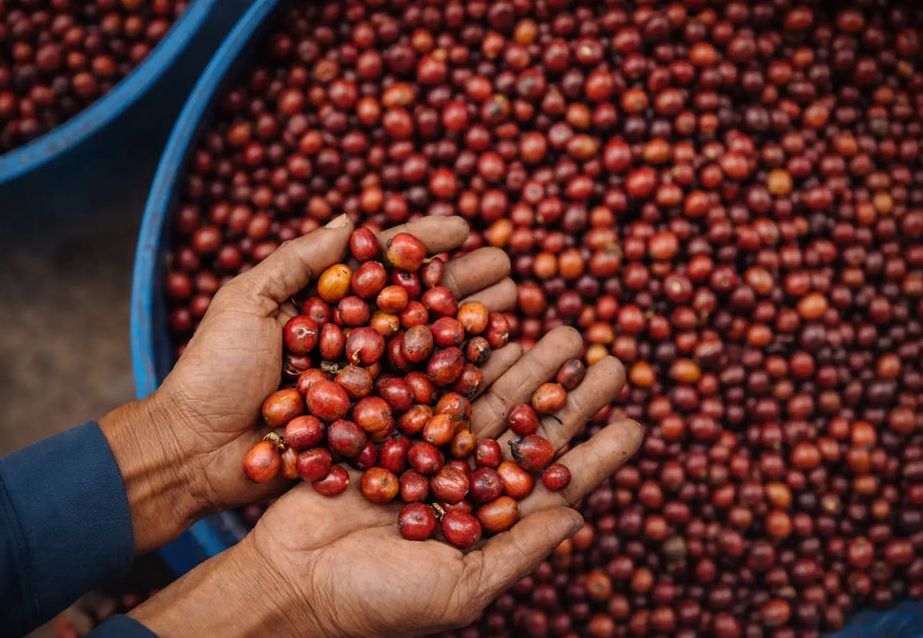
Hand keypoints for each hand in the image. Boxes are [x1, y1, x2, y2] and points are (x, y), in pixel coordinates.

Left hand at [99, 215, 516, 551]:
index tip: (464, 225)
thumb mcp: (246, 301)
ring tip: (514, 305)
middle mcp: (354, 338)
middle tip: (506, 266)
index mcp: (326, 302)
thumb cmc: (212, 371)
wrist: (195, 451)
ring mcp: (367, 381)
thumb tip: (351, 220)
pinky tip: (496, 363)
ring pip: (430, 348)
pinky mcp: (373, 424)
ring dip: (473, 325)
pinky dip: (461, 380)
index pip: (384, 264)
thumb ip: (297, 260)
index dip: (423, 242)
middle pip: (418, 304)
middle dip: (464, 282)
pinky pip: (423, 400)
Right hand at [129, 325, 640, 637]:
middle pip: (533, 427)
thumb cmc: (376, 600)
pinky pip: (437, 383)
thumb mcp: (459, 588)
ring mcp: (431, 447)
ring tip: (568, 331)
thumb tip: (582, 517)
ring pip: (491, 396)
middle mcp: (468, 477)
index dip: (600, 452)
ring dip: (530, 364)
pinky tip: (497, 331)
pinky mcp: (391, 424)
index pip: (559, 480)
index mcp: (492, 519)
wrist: (291, 578)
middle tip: (614, 358)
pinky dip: (466, 357)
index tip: (640, 423)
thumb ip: (518, 550)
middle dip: (573, 393)